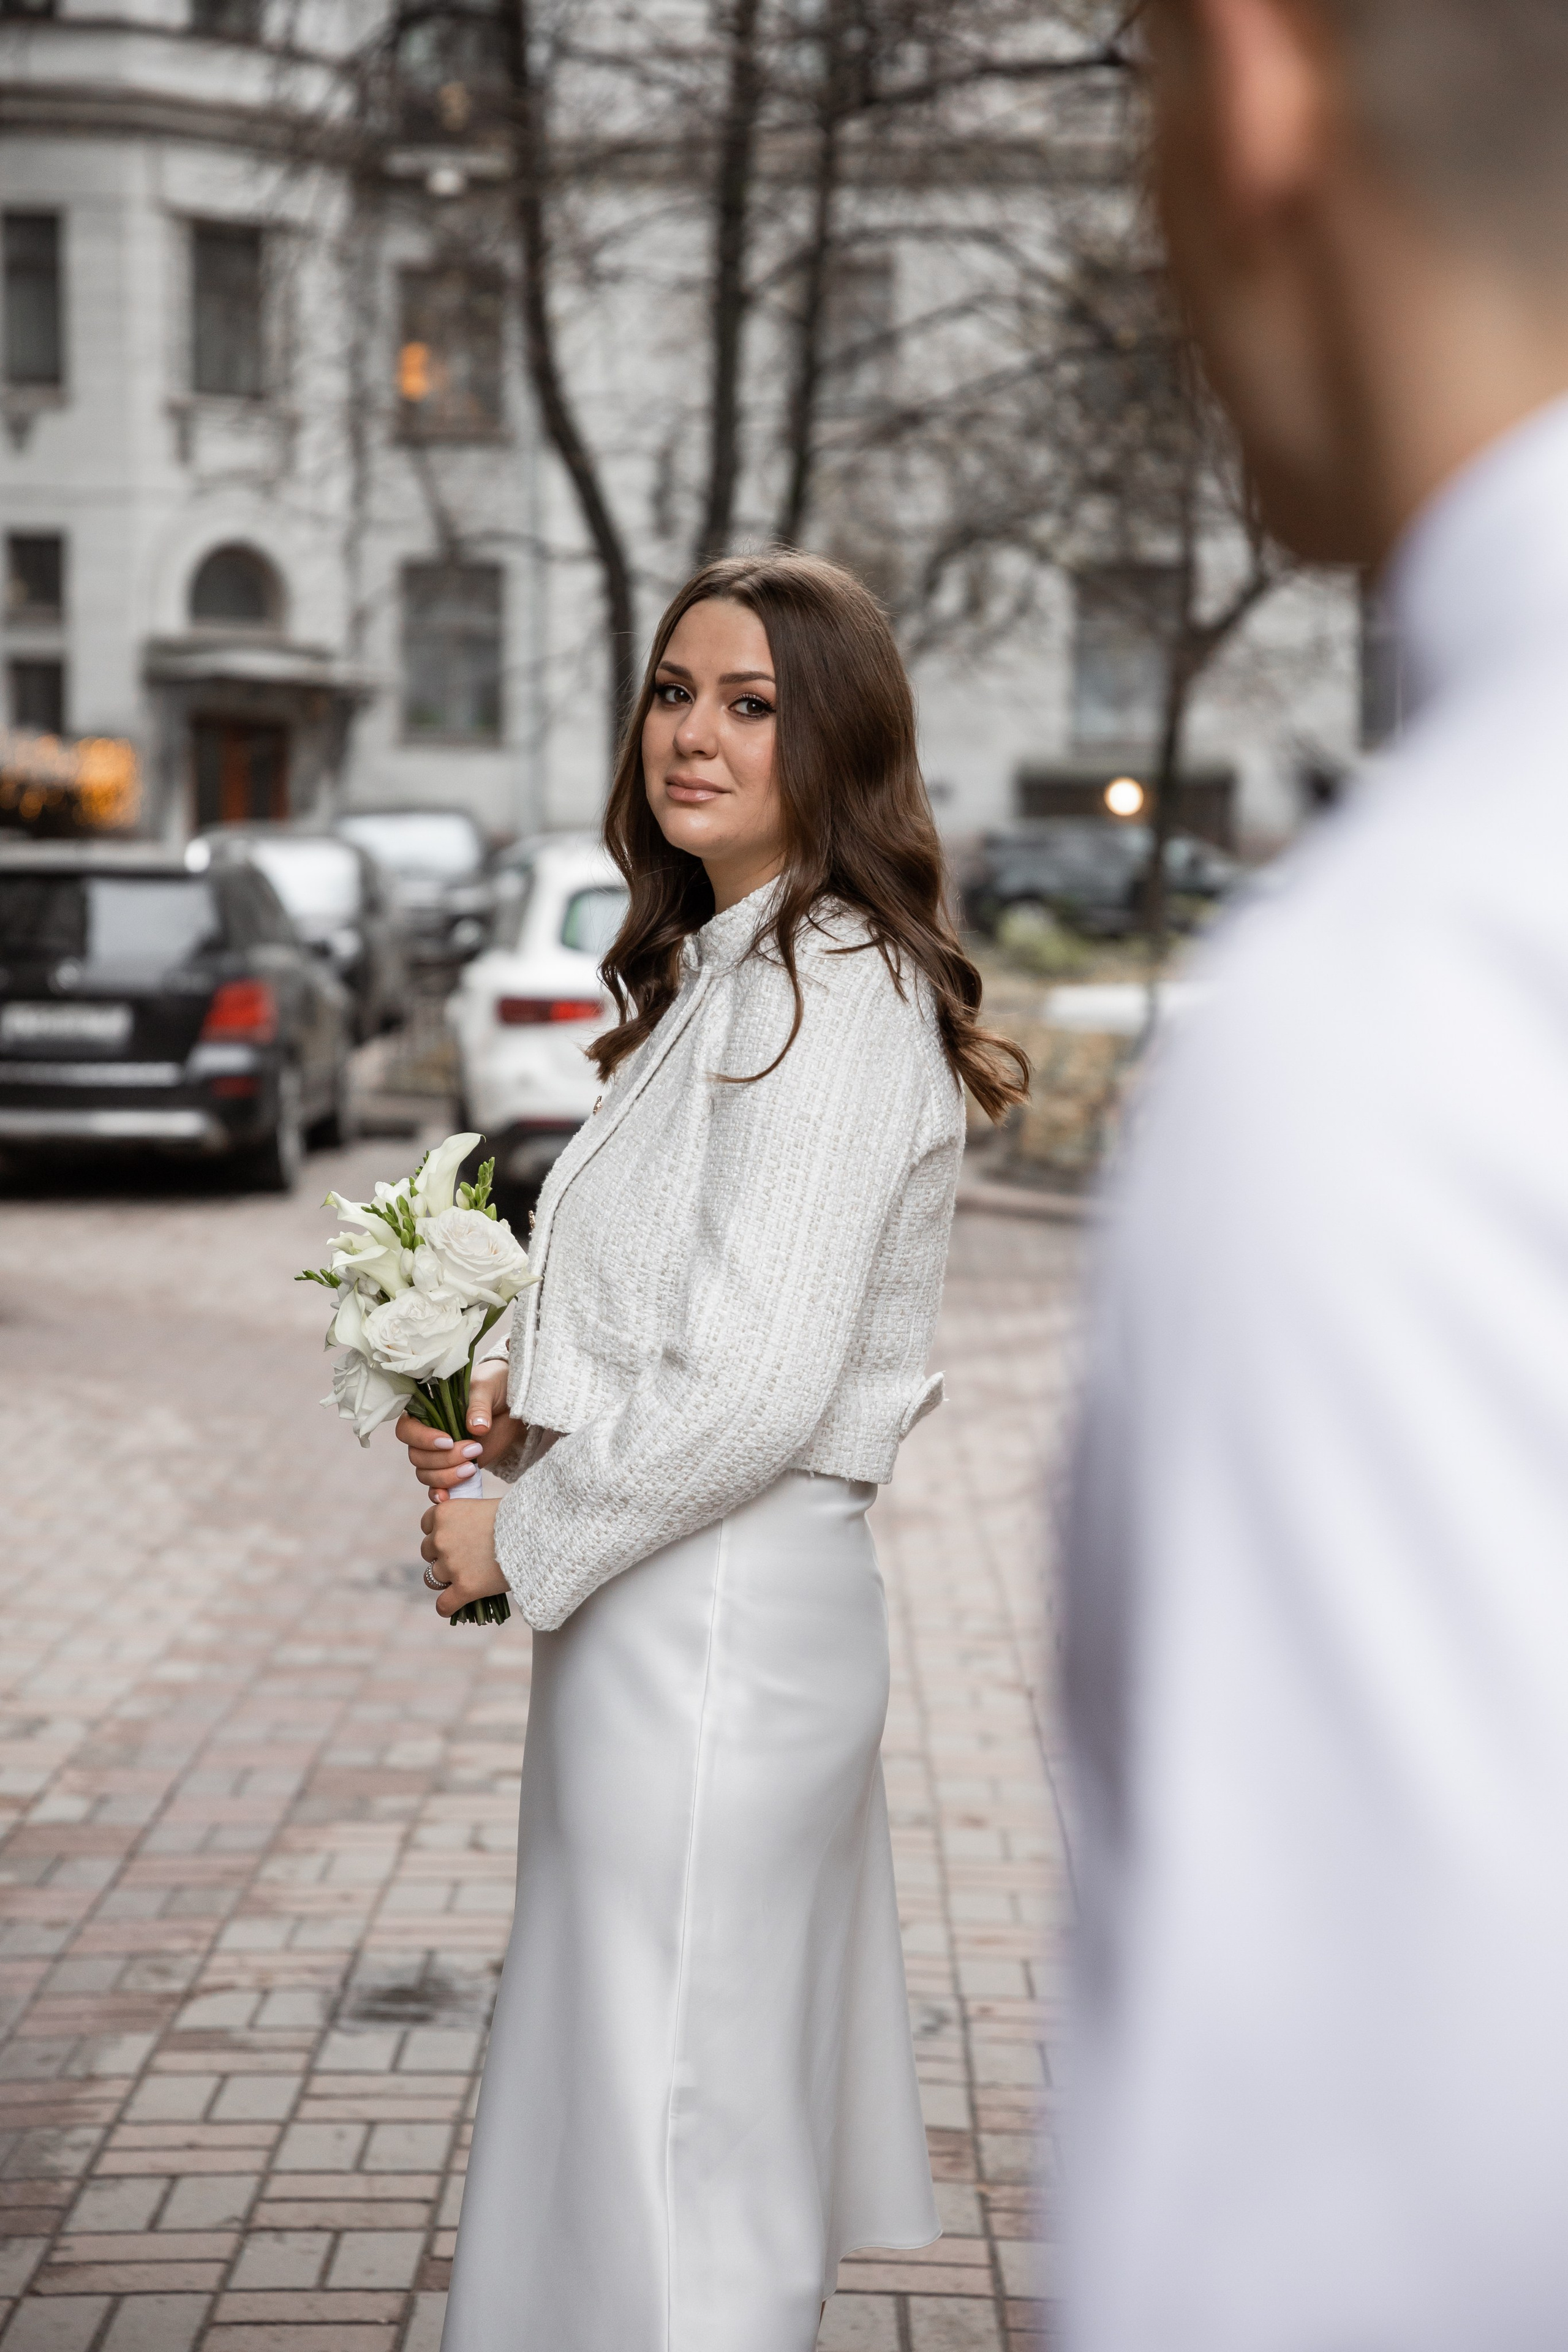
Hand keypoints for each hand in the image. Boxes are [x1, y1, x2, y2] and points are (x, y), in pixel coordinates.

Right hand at [396, 1360, 522, 1492]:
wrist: (514, 1403)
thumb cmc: (495, 1387)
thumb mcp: (488, 1388)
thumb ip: (479, 1405)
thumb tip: (476, 1428)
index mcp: (426, 1409)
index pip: (407, 1429)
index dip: (422, 1438)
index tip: (448, 1440)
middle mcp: (427, 1434)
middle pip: (417, 1456)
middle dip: (443, 1459)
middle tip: (474, 1449)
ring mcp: (439, 1454)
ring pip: (426, 1474)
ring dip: (446, 1476)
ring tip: (472, 1467)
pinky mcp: (453, 1468)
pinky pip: (437, 1487)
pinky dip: (440, 1494)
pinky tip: (449, 1498)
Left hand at [421, 1497, 507, 1618]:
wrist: (537, 1534)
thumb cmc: (518, 1516)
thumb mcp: (483, 1507)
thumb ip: (465, 1519)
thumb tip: (460, 1532)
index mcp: (444, 1513)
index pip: (426, 1525)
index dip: (441, 1531)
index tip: (457, 1536)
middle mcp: (441, 1538)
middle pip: (428, 1552)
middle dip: (443, 1555)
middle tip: (466, 1557)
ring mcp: (451, 1565)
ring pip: (434, 1578)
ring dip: (447, 1578)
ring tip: (467, 1577)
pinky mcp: (464, 1588)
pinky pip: (443, 1605)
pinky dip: (447, 1607)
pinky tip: (455, 1605)